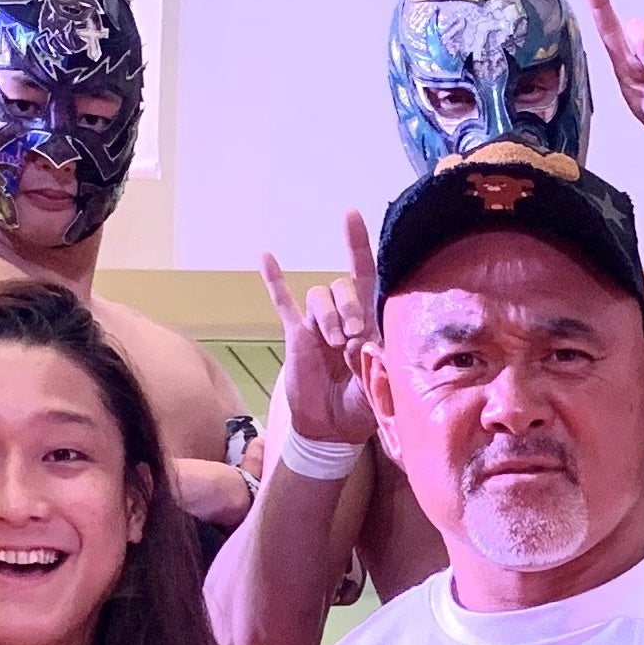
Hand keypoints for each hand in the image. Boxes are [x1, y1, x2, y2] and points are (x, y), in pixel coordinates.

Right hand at [256, 211, 380, 450]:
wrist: (332, 428)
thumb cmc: (362, 406)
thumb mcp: (379, 384)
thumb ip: (374, 359)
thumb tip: (359, 339)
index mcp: (370, 323)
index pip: (367, 277)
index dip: (359, 246)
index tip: (350, 216)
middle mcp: (345, 316)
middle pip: (342, 285)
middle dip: (348, 305)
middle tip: (351, 336)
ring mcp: (319, 323)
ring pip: (318, 296)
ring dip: (326, 314)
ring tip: (332, 343)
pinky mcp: (296, 334)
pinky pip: (283, 302)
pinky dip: (274, 280)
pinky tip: (265, 256)